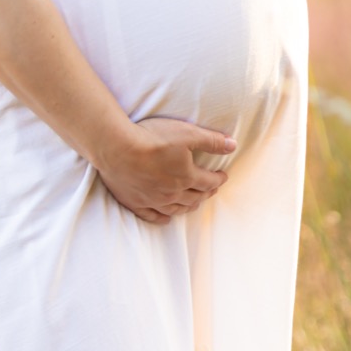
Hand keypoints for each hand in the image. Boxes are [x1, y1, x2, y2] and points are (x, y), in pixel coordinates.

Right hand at [97, 116, 236, 225]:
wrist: (117, 148)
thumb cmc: (152, 138)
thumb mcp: (187, 133)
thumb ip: (211, 141)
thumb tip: (233, 145)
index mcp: (187, 176)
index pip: (209, 181)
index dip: (218, 179)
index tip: (223, 176)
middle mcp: (172, 193)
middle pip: (195, 197)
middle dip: (206, 193)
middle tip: (211, 189)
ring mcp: (153, 200)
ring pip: (177, 208)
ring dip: (189, 206)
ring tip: (194, 202)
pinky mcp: (135, 203)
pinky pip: (153, 216)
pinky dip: (162, 217)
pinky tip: (167, 217)